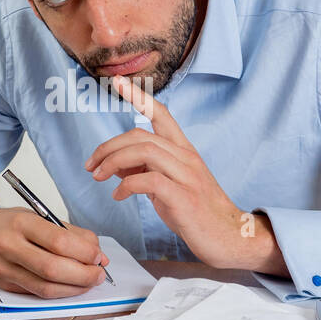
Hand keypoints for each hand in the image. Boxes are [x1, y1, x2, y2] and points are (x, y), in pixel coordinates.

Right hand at [0, 200, 109, 298]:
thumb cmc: (7, 223)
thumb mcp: (37, 215)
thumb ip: (69, 233)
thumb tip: (97, 252)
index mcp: (20, 223)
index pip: (58, 241)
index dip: (84, 252)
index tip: (98, 255)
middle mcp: (9, 246)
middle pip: (53, 268)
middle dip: (83, 274)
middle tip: (99, 273)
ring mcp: (4, 269)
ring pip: (46, 288)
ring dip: (75, 288)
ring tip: (90, 281)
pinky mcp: (5, 285)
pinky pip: (38, 293)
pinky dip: (60, 292)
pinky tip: (71, 286)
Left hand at [85, 74, 262, 269]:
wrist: (230, 237)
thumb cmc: (199, 213)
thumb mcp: (169, 186)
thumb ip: (145, 171)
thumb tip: (115, 166)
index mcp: (184, 151)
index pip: (161, 114)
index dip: (139, 96)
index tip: (118, 81)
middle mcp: (187, 157)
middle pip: (141, 135)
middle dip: (108, 147)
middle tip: (90, 164)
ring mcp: (187, 176)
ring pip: (144, 151)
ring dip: (113, 162)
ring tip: (98, 176)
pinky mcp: (184, 197)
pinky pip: (149, 180)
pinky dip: (126, 185)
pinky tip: (118, 195)